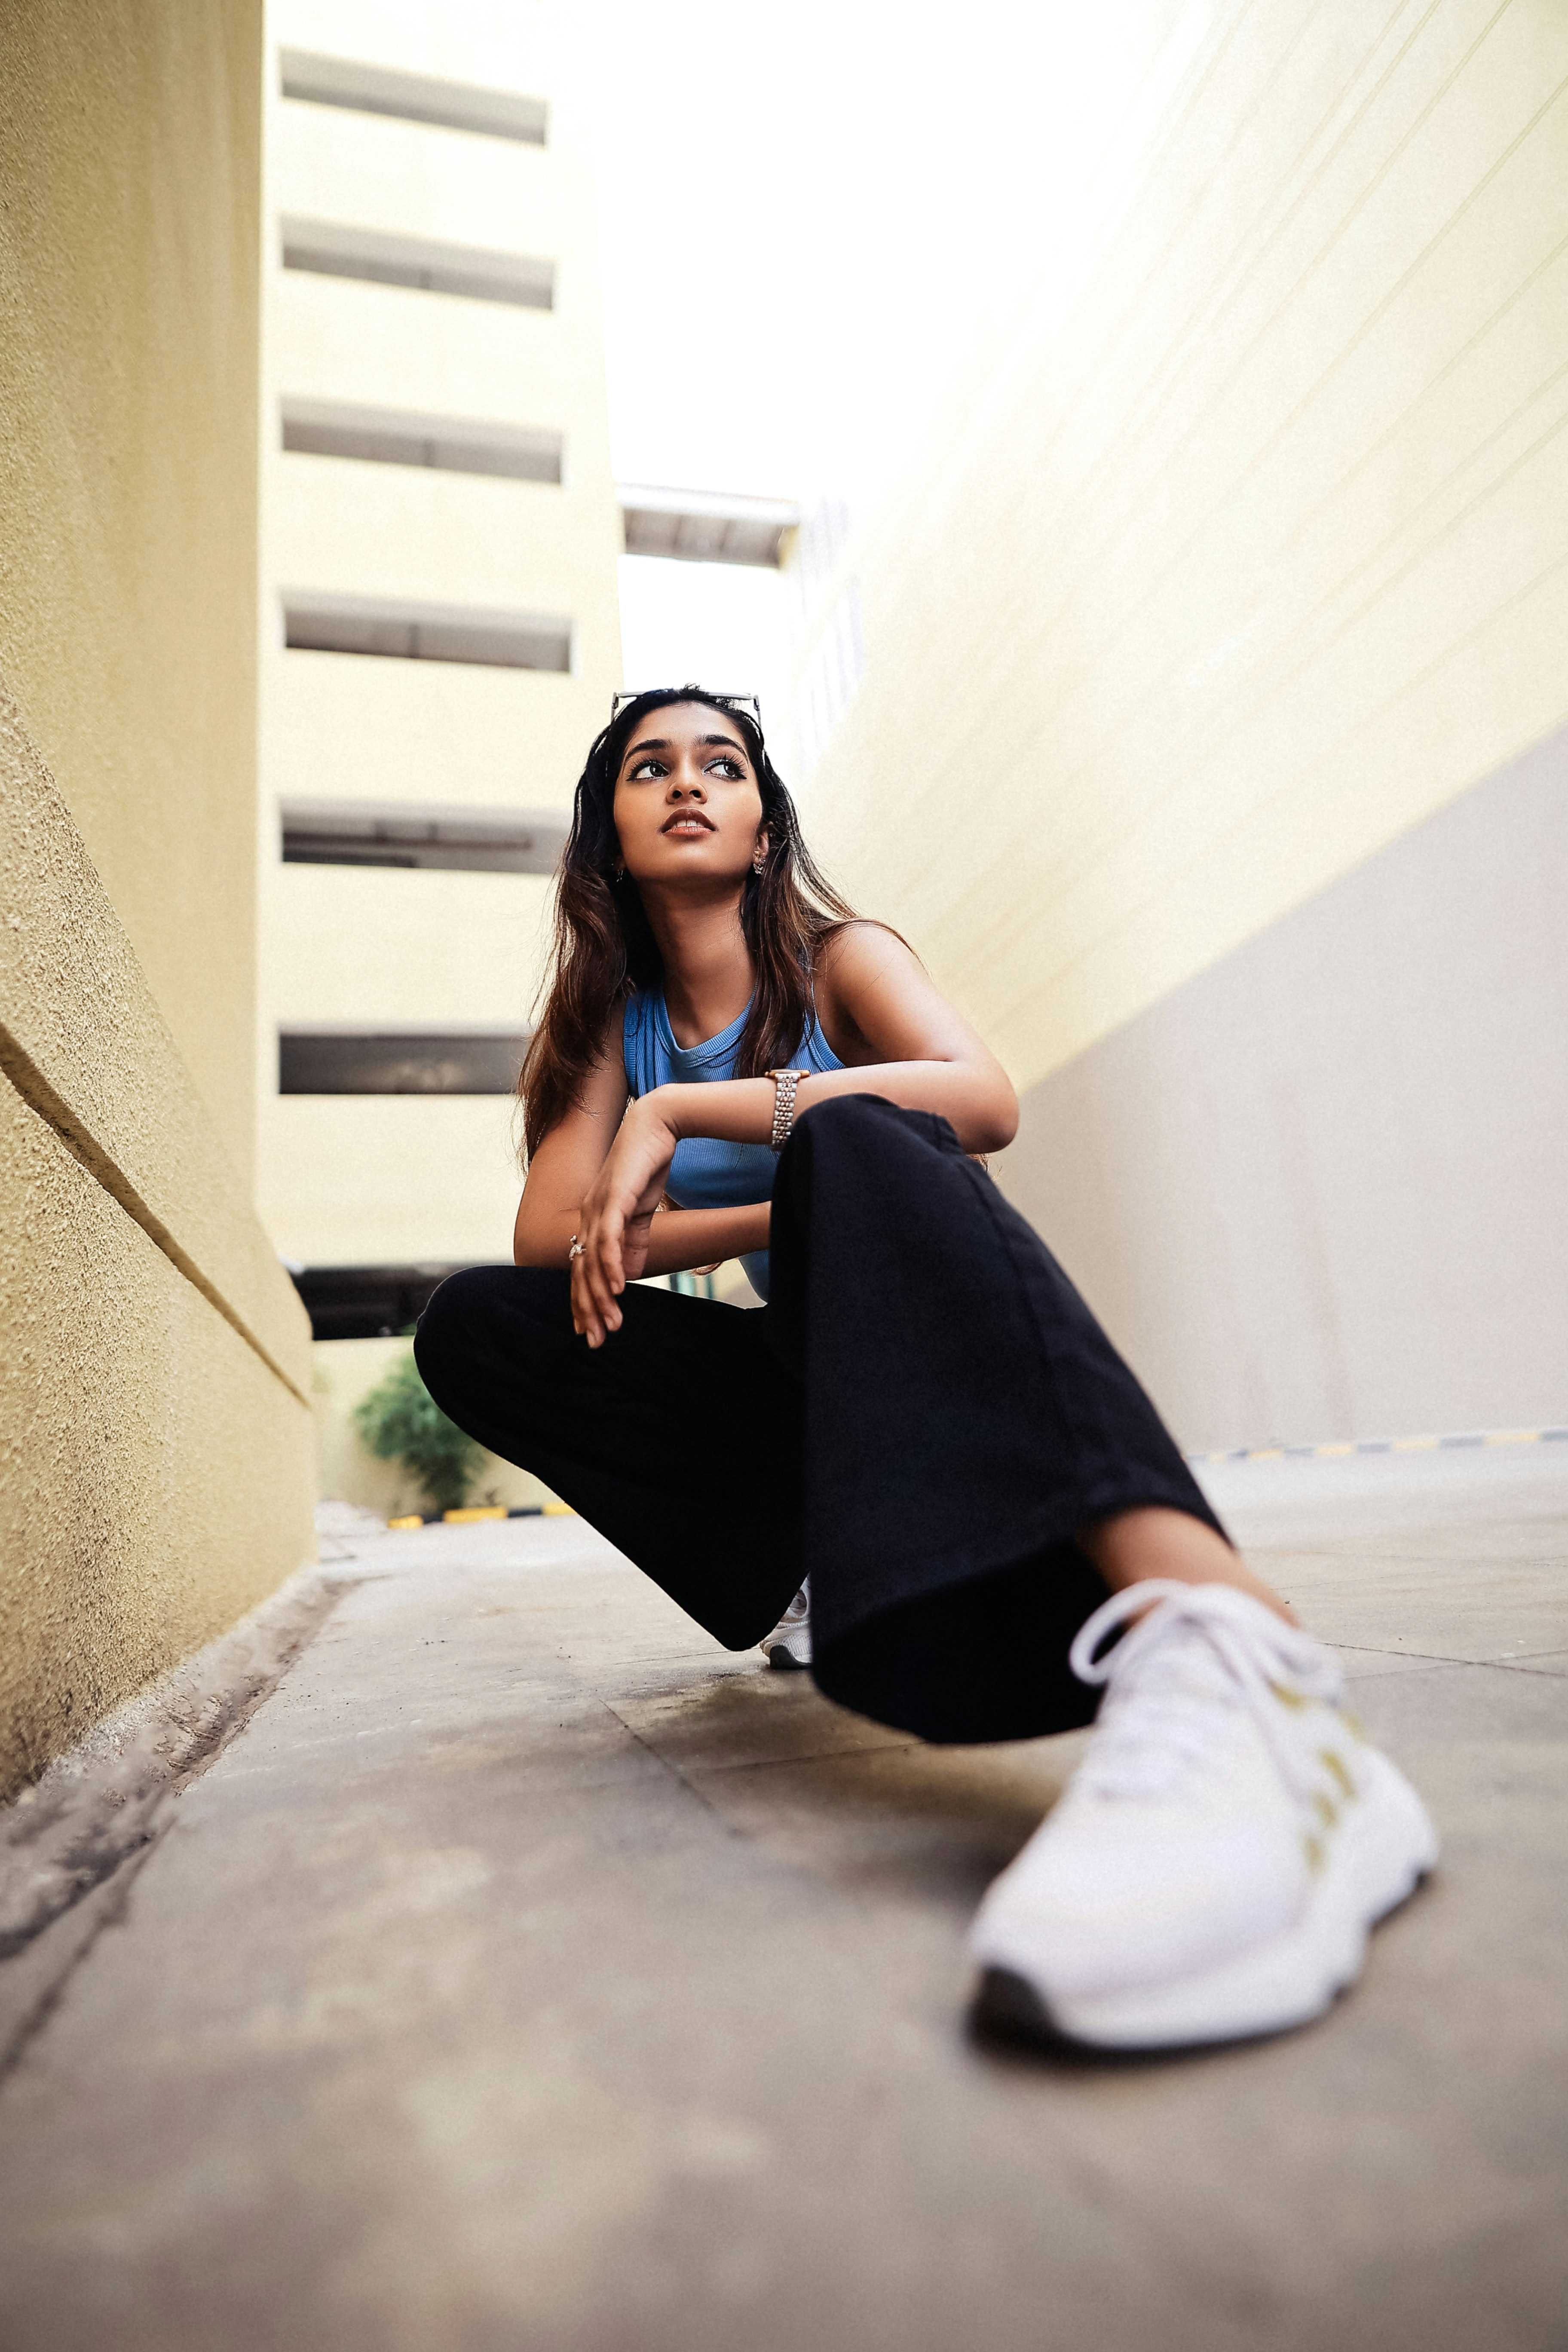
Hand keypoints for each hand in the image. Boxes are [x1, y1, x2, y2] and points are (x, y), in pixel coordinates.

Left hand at [571, 1095, 677, 1345]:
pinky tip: (618, 1287)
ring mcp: (598, 1206)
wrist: (656, 1123)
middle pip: (580, 1272)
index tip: (592, 1331)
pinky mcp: (614, 1197)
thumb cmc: (647, 1164)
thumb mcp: (643, 1211)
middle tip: (595, 1342)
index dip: (585, 1301)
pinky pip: (609, 1238)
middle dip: (587, 1310)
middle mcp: (589, 1215)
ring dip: (600, 1296)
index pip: (582, 1269)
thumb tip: (628, 1274)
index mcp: (594, 1219)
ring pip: (591, 1261)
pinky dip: (610, 1264)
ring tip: (610, 1324)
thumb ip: (635, 1241)